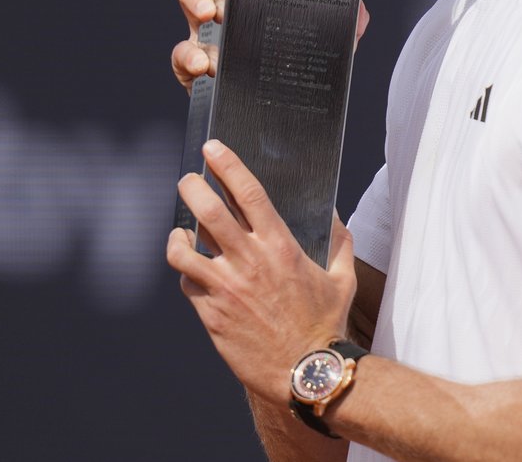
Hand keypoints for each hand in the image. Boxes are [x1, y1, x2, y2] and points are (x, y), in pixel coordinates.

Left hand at [166, 140, 357, 402]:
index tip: (213, 149)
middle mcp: (250, 262)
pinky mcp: (211, 314)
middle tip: (188, 181)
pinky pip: (187, 283)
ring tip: (181, 232)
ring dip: (178, 235)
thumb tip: (337, 218)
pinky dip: (187, 272)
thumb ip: (339, 243)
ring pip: (184, 249)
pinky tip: (193, 271)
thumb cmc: (326, 325)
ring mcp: (226, 288)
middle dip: (192, 188)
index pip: (247, 192)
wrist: (305, 372)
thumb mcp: (343, 279)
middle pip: (207, 211)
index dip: (226, 165)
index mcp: (280, 246)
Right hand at [170, 0, 370, 93]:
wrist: (295, 109)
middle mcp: (223, 12)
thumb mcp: (333, 35)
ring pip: (186, 19)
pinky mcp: (199, 73)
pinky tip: (204, 64)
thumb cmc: (305, 60)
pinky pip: (182, 60)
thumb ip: (349, 18)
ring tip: (210, 25)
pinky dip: (188, 59)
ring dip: (192, 16)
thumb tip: (359, 11)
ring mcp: (208, 41)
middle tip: (215, 7)